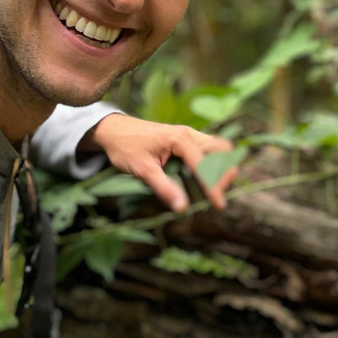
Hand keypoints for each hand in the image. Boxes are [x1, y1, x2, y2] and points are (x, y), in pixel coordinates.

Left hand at [82, 114, 237, 211]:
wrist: (113, 129)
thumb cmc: (126, 147)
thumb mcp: (143, 170)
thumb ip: (165, 188)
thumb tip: (182, 208)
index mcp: (181, 139)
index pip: (205, 166)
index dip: (213, 188)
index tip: (219, 206)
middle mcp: (190, 134)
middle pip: (222, 152)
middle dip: (225, 173)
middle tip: (217, 194)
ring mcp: (190, 135)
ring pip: (219, 149)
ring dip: (221, 168)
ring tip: (214, 189)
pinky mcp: (187, 140)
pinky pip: (210, 150)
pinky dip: (213, 164)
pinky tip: (205, 179)